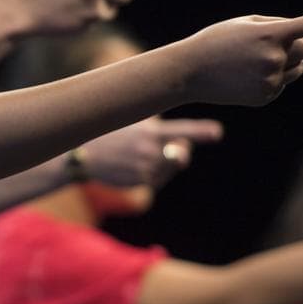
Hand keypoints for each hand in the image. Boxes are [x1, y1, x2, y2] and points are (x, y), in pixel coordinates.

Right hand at [79, 116, 222, 188]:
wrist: (85, 155)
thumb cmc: (113, 133)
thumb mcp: (135, 121)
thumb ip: (161, 127)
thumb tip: (184, 137)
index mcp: (151, 132)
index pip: (181, 130)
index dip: (200, 132)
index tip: (217, 132)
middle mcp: (151, 151)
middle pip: (182, 154)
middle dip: (179, 150)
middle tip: (164, 143)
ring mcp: (147, 169)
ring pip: (171, 167)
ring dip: (164, 161)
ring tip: (139, 153)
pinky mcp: (142, 182)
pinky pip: (160, 178)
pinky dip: (154, 172)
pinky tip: (134, 165)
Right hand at [179, 4, 302, 105]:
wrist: (189, 72)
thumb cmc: (216, 41)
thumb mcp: (246, 23)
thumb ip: (281, 26)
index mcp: (271, 34)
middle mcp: (276, 58)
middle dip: (300, 43)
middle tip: (273, 42)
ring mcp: (272, 81)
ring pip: (298, 68)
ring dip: (286, 61)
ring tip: (252, 61)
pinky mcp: (267, 97)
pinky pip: (283, 83)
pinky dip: (271, 78)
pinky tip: (246, 77)